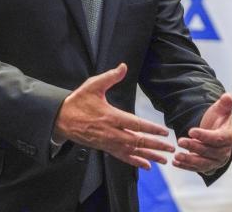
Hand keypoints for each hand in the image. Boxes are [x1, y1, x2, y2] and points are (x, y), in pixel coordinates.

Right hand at [54, 63, 174, 168]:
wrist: (61, 119)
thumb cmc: (78, 101)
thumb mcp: (93, 85)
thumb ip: (110, 76)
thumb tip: (124, 66)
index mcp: (110, 116)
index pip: (136, 124)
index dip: (151, 129)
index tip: (165, 132)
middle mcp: (111, 132)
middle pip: (137, 141)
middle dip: (155, 146)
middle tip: (171, 149)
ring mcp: (107, 142)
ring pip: (131, 151)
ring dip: (148, 156)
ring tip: (163, 160)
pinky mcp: (104, 147)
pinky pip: (122, 156)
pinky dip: (135, 161)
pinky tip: (146, 165)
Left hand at [172, 93, 231, 174]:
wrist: (216, 132)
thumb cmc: (218, 120)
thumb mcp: (221, 110)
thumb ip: (225, 103)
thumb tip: (228, 96)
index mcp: (228, 137)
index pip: (217, 138)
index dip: (204, 135)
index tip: (191, 131)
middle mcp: (224, 152)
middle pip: (208, 151)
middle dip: (194, 147)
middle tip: (180, 141)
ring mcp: (216, 161)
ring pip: (203, 163)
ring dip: (189, 160)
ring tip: (177, 155)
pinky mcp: (207, 167)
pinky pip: (196, 168)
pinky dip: (186, 166)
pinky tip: (175, 162)